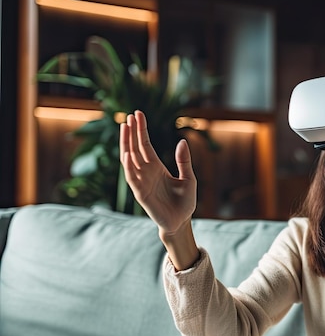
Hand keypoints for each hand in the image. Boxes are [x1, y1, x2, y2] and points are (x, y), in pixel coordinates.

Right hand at [119, 111, 196, 235]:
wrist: (181, 222)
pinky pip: (132, 177)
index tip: (138, 114)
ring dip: (126, 144)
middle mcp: (146, 172)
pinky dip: (129, 166)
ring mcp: (142, 182)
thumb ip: (184, 161)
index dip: (141, 130)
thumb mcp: (189, 178)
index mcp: (156, 167)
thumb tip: (182, 141)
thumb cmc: (185, 202)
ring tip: (125, 128)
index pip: (145, 144)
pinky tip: (128, 153)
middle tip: (129, 115)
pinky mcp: (141, 193)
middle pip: (135, 148)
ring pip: (130, 159)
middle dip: (131, 132)